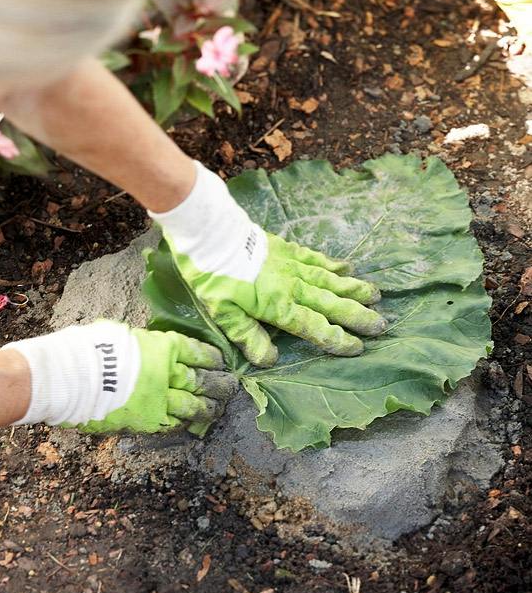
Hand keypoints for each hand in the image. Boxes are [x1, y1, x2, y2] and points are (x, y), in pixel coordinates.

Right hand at [78, 329, 238, 435]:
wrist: (69, 378)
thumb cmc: (90, 348)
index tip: (221, 362)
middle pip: (205, 380)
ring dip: (209, 408)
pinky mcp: (147, 421)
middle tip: (230, 388)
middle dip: (221, 385)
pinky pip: (173, 424)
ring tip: (217, 409)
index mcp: (165, 346)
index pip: (200, 353)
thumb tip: (150, 349)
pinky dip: (185, 423)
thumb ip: (146, 345)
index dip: (214, 359)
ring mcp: (160, 399)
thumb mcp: (124, 335)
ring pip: (195, 406)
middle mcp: (169, 373)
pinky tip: (191, 423)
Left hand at [151, 162, 386, 366]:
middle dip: (357, 316)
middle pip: (332, 304)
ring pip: (331, 280)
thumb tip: (270, 360)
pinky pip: (317, 259)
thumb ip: (248, 335)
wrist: (212, 233)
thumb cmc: (213, 277)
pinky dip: (335, 265)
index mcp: (278, 305)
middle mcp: (293, 286)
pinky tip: (348, 269)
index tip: (358, 347)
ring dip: (354, 289)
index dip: (338, 339)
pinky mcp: (288, 249)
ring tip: (376, 296)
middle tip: (381, 325)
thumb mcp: (223, 313)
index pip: (315, 327)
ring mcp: (293, 265)